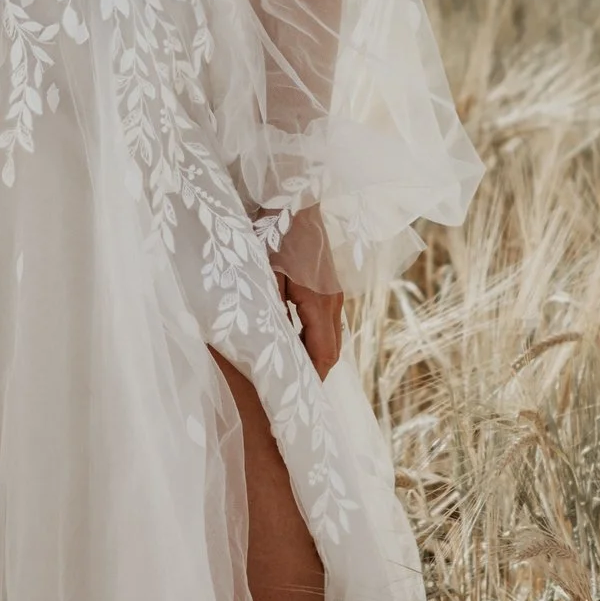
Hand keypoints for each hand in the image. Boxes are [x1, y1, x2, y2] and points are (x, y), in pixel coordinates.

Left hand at [272, 207, 343, 378]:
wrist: (294, 202)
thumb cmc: (274, 235)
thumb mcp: (265, 274)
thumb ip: (270, 310)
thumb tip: (271, 344)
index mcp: (318, 303)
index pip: (322, 354)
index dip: (312, 379)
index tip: (298, 398)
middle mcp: (333, 302)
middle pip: (331, 350)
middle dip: (316, 373)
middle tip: (296, 394)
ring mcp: (334, 293)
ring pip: (333, 337)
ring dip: (317, 356)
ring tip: (296, 375)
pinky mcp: (330, 286)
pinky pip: (328, 322)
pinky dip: (316, 339)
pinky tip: (296, 342)